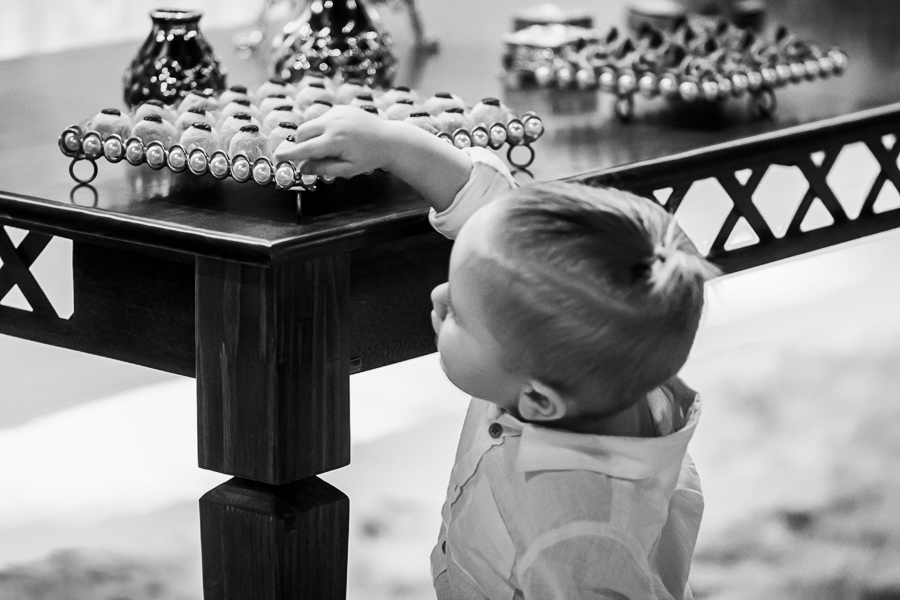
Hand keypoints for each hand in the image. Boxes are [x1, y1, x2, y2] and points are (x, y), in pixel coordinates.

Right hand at [277, 104, 472, 212]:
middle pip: (303, 132)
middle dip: (300, 144)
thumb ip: (323, 169)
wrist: (389, 139)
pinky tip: (340, 137)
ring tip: (331, 147)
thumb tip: (302, 168)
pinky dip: (324, 128)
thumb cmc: (369, 158)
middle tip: (307, 156)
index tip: (277, 157)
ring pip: (311, 124)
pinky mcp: (341, 108)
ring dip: (312, 136)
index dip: (290, 154)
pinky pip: (323, 118)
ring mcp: (337, 113)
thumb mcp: (347, 170)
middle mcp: (334, 124)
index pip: (305, 149)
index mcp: (335, 142)